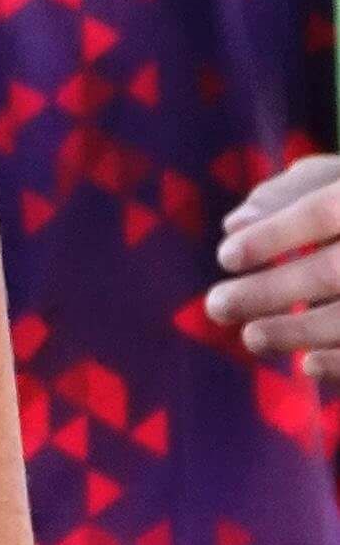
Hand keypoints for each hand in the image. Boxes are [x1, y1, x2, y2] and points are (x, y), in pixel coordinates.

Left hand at [210, 154, 339, 374]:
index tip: (224, 258)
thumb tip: (232, 225)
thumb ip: (285, 194)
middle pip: (333, 270)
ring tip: (251, 337)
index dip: (271, 236)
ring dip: (299, 332)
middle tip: (216, 306)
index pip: (321, 213)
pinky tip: (308, 365)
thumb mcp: (333, 178)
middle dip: (270, 292)